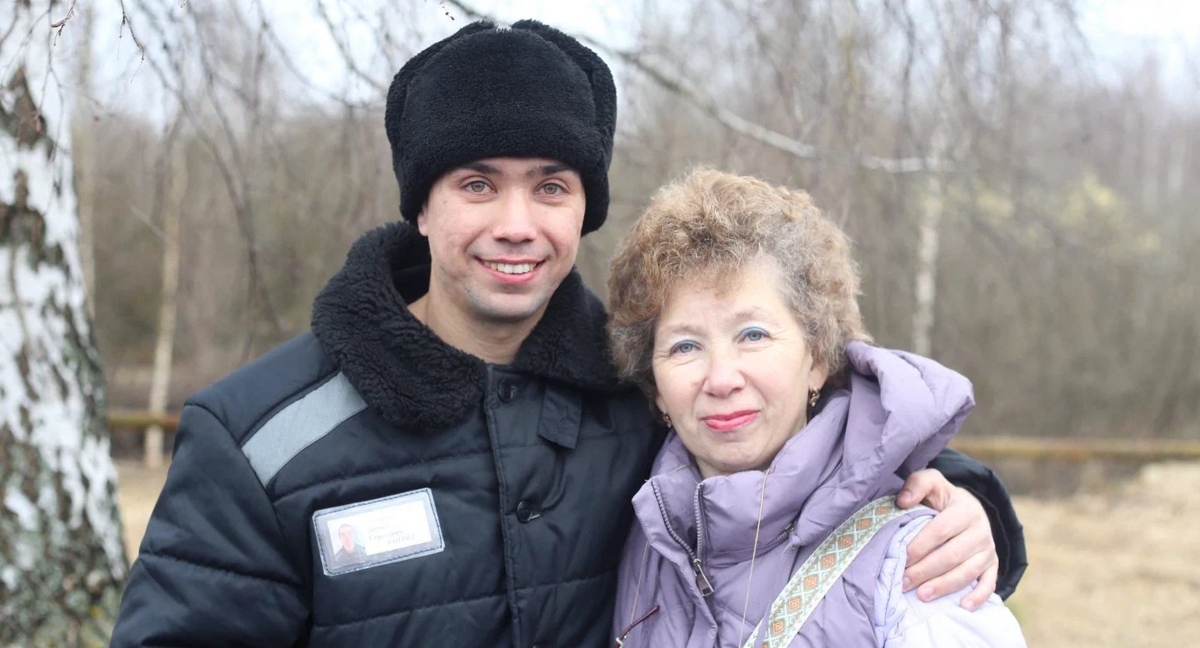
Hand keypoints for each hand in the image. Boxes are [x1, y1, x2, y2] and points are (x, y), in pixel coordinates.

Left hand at [895, 468, 998, 610]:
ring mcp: (989, 549)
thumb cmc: (942, 498)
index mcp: (965, 509)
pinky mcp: (993, 564)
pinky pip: (989, 583)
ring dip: (944, 586)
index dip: (919, 546)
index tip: (900, 558)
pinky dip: (978, 596)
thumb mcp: (931, 482)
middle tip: (903, 582)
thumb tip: (902, 501)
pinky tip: (963, 606)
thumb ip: (916, 484)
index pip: (939, 531)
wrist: (968, 508)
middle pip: (952, 555)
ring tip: (921, 595)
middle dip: (925, 571)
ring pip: (967, 572)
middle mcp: (981, 530)